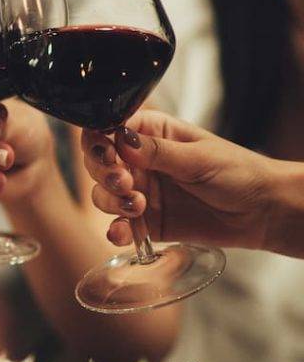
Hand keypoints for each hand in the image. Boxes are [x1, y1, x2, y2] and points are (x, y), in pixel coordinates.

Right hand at [80, 109, 275, 249]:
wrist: (263, 212)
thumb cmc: (240, 173)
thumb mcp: (199, 158)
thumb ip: (158, 151)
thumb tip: (121, 139)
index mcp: (154, 134)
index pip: (111, 129)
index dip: (100, 140)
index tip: (108, 154)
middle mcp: (141, 162)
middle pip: (98, 162)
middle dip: (103, 173)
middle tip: (124, 182)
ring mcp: (141, 192)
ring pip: (103, 194)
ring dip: (110, 200)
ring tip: (136, 206)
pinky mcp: (147, 222)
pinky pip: (120, 225)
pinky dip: (116, 229)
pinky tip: (122, 232)